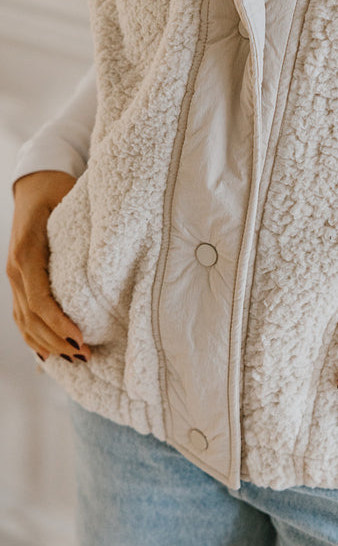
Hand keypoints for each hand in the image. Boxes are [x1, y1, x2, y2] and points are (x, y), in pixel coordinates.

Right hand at [6, 170, 91, 362]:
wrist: (35, 184)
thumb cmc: (58, 191)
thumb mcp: (70, 203)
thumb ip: (85, 227)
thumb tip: (115, 245)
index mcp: (27, 253)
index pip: (40, 300)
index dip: (59, 323)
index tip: (81, 338)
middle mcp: (15, 268)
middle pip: (31, 318)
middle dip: (58, 341)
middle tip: (87, 356)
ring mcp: (14, 277)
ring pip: (24, 322)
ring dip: (47, 344)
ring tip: (76, 360)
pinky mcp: (19, 282)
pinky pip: (22, 316)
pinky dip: (34, 337)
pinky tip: (49, 354)